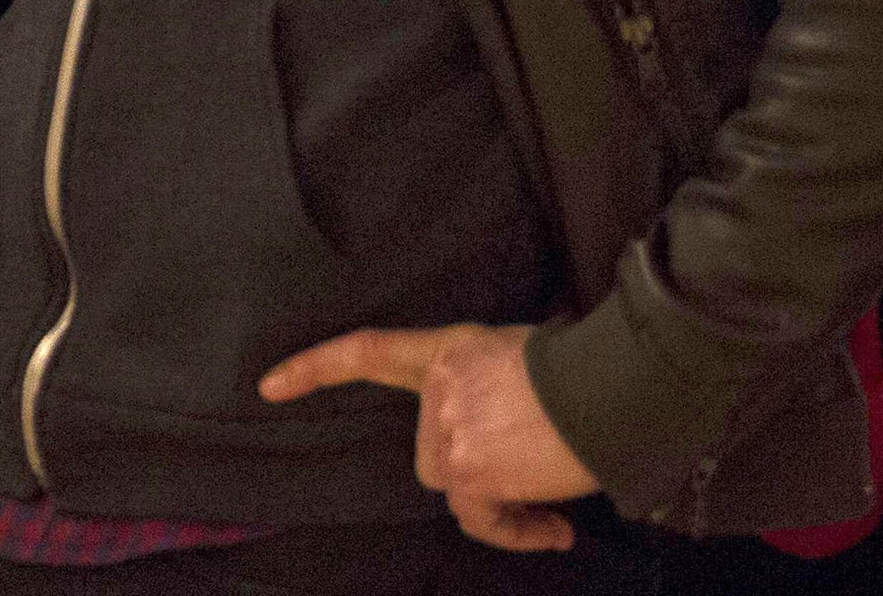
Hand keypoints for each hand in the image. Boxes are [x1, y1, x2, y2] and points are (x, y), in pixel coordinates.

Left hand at [260, 324, 595, 552]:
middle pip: (430, 454)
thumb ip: (490, 386)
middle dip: (474, 475)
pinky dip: (516, 532)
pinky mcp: (472, 470)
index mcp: (448, 351)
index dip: (315, 369)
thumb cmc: (585, 370)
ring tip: (550, 508)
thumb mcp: (519, 357)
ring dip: (502, 506)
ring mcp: (450, 430)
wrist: (614, 384)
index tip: (268, 386)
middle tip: (527, 484)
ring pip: (457, 489)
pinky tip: (553, 531)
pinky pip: (482, 518)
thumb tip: (505, 428)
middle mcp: (439, 389)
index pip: (365, 352)